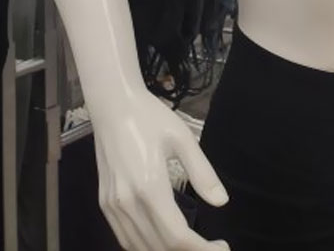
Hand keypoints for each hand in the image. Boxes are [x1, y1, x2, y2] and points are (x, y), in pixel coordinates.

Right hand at [94, 90, 229, 250]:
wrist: (113, 104)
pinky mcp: (104, 203)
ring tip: (192, 246)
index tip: (222, 248)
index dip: (201, 249)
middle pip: (159, 246)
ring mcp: (112, 206)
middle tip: (212, 247)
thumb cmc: (150, 117)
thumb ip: (202, 173)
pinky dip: (145, 246)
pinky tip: (163, 240)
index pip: (176, 236)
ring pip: (139, 247)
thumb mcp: (183, 138)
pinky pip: (125, 238)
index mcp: (149, 186)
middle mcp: (127, 202)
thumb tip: (222, 201)